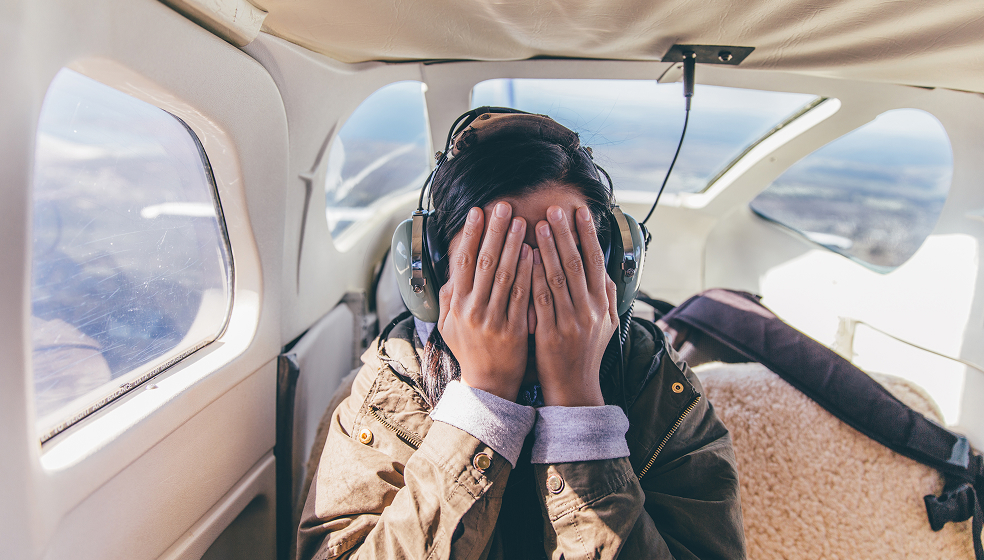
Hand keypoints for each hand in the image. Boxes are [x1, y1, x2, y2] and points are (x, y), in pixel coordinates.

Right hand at [437, 202, 533, 401]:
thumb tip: (452, 270)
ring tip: (521, 221)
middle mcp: (472, 310)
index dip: (470, 234)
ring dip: (512, 245)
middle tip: (503, 206)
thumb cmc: (471, 350)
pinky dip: (526, 272)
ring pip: (503, 275)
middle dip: (494, 231)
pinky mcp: (513, 330)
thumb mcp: (449, 325)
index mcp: (456, 305)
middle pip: (483, 262)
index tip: (477, 211)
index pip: (462, 261)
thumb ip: (450, 297)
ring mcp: (493, 320)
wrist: (489, 385)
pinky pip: (521, 296)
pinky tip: (534, 253)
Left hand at [531, 205, 617, 406]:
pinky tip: (525, 258)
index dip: (587, 234)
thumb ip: (605, 295)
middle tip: (555, 209)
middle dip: (565, 234)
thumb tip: (604, 267)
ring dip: (548, 249)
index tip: (580, 211)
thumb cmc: (586, 352)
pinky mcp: (549, 333)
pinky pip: (540, 299)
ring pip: (558, 278)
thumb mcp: (606, 324)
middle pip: (577, 264)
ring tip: (536, 224)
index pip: (595, 261)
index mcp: (602, 304)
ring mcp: (570, 322)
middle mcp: (589, 310)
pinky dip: (533, 277)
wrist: (575, 388)